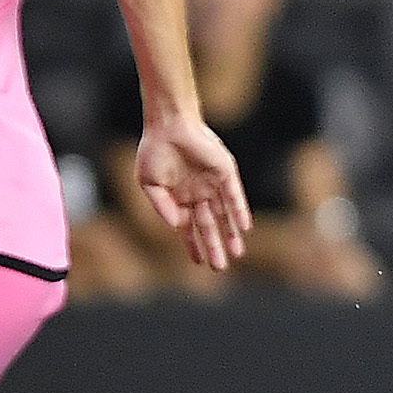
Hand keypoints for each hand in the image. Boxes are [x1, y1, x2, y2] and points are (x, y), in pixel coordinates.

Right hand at [134, 116, 253, 272]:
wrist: (168, 125)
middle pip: (210, 226)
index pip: (190, 228)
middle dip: (214, 246)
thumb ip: (161, 207)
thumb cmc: (155, 150)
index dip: (194, 245)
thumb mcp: (149, 184)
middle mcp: (199, 193)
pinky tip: (244, 228)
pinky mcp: (225, 172)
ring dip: (231, 234)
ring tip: (237, 254)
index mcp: (181, 198)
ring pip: (225, 214)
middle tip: (220, 267)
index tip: (199, 262)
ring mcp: (213, 184)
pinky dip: (239, 212)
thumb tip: (178, 227)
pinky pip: (235, 196)